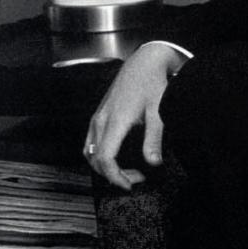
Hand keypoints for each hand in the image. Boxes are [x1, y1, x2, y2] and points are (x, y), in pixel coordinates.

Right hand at [83, 42, 187, 189]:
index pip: (105, 158)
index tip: (130, 185)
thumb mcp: (158, 112)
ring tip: (126, 171)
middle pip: (95, 159)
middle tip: (135, 179)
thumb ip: (154, 139)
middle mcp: (101, 120)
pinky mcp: (98, 116)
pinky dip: (99, 156)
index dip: (115, 176)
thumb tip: (153, 163)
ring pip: (90, 152)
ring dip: (104, 167)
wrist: (143, 63)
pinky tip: (116, 158)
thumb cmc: (152, 84)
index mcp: (115, 121)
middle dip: (113, 175)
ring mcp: (97, 118)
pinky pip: (90, 143)